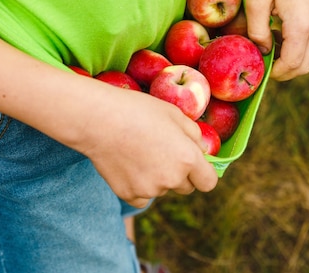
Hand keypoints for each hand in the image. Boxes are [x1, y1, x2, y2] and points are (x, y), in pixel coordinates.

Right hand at [79, 85, 217, 207]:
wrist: (100, 119)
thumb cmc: (139, 111)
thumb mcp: (175, 114)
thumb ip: (194, 135)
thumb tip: (200, 150)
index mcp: (188, 159)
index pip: (208, 182)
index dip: (203, 174)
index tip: (196, 166)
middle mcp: (172, 179)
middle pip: (186, 187)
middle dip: (180, 174)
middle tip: (163, 153)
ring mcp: (149, 190)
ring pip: (162, 189)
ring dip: (158, 178)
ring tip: (140, 152)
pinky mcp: (128, 195)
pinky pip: (142, 197)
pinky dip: (139, 186)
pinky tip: (129, 165)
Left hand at [245, 0, 308, 80]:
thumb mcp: (256, 0)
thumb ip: (257, 31)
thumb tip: (263, 50)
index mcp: (302, 25)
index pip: (291, 64)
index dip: (274, 73)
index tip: (258, 69)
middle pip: (303, 66)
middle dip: (283, 72)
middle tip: (262, 65)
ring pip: (308, 55)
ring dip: (289, 59)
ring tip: (267, 48)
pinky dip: (295, 47)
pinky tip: (277, 34)